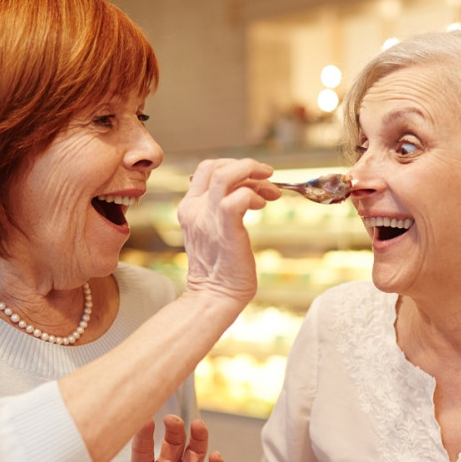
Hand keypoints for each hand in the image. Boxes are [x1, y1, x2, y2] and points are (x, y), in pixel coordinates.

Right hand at [179, 158, 280, 304]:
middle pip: (216, 167)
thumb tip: (248, 193)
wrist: (214, 297)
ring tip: (271, 190)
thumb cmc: (221, 270)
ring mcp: (207, 218)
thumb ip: (222, 211)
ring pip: (225, 176)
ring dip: (253, 175)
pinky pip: (237, 198)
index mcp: (189, 208)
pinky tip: (262, 206)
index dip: (233, 165)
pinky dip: (254, 195)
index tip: (253, 176)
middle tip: (268, 178)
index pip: (206, 169)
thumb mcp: (214, 232)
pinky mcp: (225, 229)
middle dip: (246, 166)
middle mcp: (195, 209)